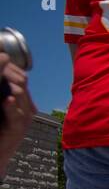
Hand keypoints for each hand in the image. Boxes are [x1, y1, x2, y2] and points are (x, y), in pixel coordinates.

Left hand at [0, 53, 35, 175]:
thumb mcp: (2, 106)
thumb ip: (3, 92)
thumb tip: (3, 67)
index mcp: (22, 99)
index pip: (21, 75)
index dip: (10, 65)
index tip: (1, 57)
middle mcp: (26, 107)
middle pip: (22, 81)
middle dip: (9, 71)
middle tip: (1, 62)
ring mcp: (23, 119)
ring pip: (21, 95)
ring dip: (10, 84)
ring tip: (2, 76)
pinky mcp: (18, 130)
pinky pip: (17, 116)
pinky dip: (12, 107)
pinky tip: (7, 100)